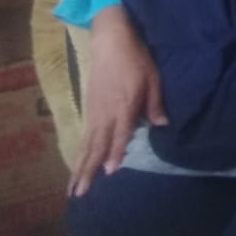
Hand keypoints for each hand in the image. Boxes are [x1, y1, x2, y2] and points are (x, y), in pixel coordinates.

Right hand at [69, 5, 167, 196]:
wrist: (110, 41)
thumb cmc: (136, 58)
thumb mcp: (153, 78)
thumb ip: (155, 103)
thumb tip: (162, 125)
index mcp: (124, 105)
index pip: (119, 134)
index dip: (115, 153)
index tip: (110, 172)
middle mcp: (106, 112)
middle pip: (96, 146)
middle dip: (88, 170)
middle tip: (80, 193)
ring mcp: (94, 110)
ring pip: (86, 144)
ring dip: (79, 167)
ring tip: (73, 188)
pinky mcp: (89, 107)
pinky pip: (84, 135)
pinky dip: (80, 152)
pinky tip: (77, 163)